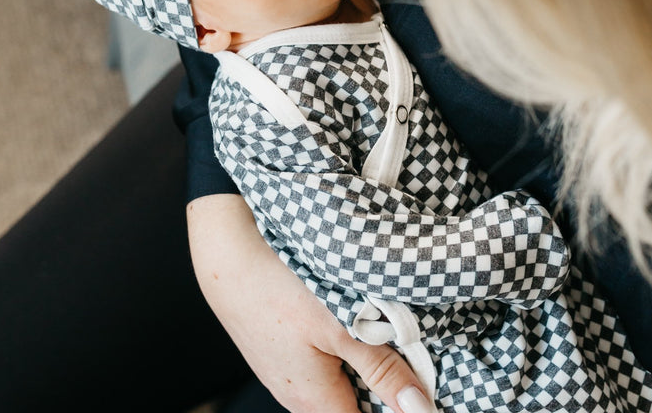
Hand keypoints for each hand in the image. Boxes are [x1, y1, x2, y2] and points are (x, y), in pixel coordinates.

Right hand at [187, 194, 431, 412]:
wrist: (227, 253)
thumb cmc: (279, 288)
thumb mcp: (342, 325)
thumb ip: (383, 369)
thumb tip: (421, 408)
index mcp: (318, 404)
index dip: (401, 407)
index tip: (424, 387)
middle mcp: (299, 399)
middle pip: (357, 406)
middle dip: (386, 384)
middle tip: (406, 346)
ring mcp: (286, 374)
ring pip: (340, 381)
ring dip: (363, 361)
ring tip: (375, 323)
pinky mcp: (280, 349)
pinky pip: (321, 361)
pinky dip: (341, 344)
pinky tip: (346, 314)